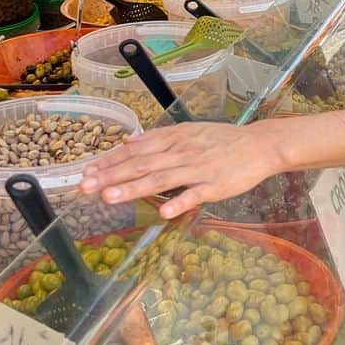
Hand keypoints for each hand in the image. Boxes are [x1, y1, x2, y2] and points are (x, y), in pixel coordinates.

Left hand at [79, 121, 280, 218]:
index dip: (110, 161)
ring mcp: (198, 169)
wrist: (259, 145)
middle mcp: (181, 152)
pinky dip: (179, 203)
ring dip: (134, 188)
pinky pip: (195, 195)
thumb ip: (158, 138)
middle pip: (142, 164)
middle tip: (85, 187)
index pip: (136, 151)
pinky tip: (163, 213)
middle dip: (111, 176)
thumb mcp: (189, 131)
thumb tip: (128, 141)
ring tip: (109, 197)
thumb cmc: (223, 140)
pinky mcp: (215, 185)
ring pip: (161, 179)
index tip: (87, 171)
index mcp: (174, 140)